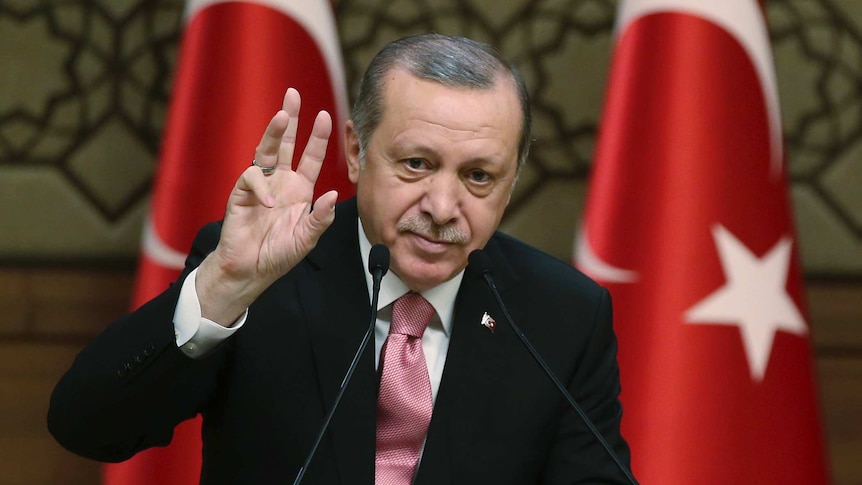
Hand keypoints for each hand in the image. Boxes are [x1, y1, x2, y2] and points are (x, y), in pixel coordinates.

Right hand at [197, 88, 337, 324]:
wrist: (250, 270)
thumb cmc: (278, 254)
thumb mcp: (306, 239)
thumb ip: (320, 219)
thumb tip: (334, 194)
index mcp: (299, 189)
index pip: (310, 157)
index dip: (317, 137)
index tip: (325, 116)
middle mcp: (280, 182)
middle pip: (286, 143)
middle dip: (290, 118)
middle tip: (293, 94)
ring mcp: (260, 185)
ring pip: (266, 151)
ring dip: (274, 133)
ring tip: (282, 117)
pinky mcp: (241, 194)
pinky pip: (250, 178)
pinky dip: (261, 187)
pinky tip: (269, 202)